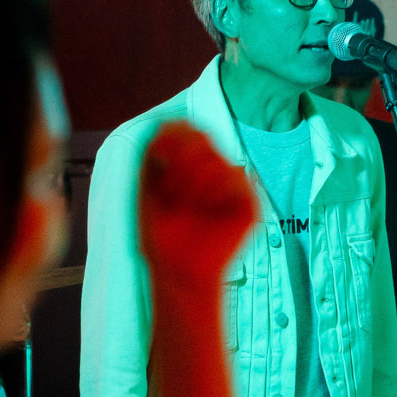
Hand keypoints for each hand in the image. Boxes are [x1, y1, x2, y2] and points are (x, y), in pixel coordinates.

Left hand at [139, 123, 255, 289]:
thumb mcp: (147, 191)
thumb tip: (170, 124)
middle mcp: (212, 169)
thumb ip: (155, 154)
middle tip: (171, 196)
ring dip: (192, 184)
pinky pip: (234, 177)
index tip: (157, 165)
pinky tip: (208, 213)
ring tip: (187, 209)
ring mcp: (231, 185)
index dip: (169, 140)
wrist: (178, 272)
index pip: (183, 128)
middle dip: (178, 165)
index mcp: (187, 164)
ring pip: (215, 158)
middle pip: (199, 136)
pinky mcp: (249, 202)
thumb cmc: (162, 237)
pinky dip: (214, 193)